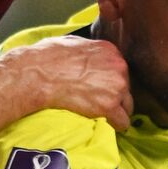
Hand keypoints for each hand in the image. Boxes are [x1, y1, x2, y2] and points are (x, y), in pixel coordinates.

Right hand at [11, 37, 132, 130]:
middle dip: (115, 96)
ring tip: (104, 117)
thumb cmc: (48, 57)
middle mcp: (119, 67)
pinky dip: (116, 126)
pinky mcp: (109, 106)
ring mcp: (116, 87)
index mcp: (110, 50)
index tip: (103, 89)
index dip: (111, 81)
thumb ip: (88, 51)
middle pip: (126, 88)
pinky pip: (122, 122)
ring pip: (127, 106)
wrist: (40, 75)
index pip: (120, 70)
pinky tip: (107, 126)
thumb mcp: (73, 43)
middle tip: (100, 103)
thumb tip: (85, 56)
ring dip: (117, 112)